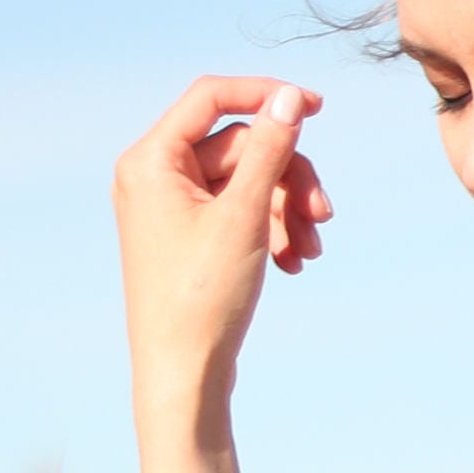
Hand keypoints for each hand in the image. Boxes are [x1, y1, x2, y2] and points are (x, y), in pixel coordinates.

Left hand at [112, 74, 331, 411]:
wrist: (183, 376)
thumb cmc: (202, 298)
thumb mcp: (244, 216)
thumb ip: (268, 150)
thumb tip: (288, 98)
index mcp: (150, 161)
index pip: (212, 98)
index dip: (266, 96)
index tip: (317, 108)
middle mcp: (153, 177)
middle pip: (239, 147)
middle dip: (287, 178)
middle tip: (323, 215)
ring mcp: (170, 209)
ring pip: (245, 183)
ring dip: (286, 209)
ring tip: (312, 250)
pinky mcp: (189, 238)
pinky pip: (238, 213)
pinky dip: (270, 230)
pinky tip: (294, 263)